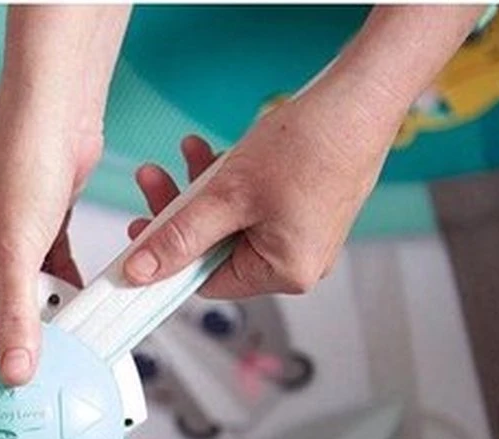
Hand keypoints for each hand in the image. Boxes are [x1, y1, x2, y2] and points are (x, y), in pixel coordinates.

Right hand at [0, 109, 98, 385]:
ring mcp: (12, 246)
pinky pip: (53, 276)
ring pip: (24, 300)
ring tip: (60, 343)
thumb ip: (15, 317)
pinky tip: (83, 305)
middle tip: (26, 373)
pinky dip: (68, 290)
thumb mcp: (14, 255)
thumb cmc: (17, 166)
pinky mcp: (44, 233)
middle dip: (6, 342)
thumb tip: (14, 371)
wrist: (56, 114)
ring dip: (43, 316)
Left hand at [124, 83, 398, 298]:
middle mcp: (298, 262)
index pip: (206, 281)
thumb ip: (179, 237)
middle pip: (215, 249)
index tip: (138, 234)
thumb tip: (140, 271)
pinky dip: (228, 182)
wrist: (360, 97)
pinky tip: (212, 152)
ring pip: (230, 222)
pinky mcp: (304, 208)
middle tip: (152, 182)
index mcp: (284, 272)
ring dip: (200, 189)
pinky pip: (251, 205)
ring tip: (185, 153)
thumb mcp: (227, 195)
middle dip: (180, 211)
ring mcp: (303, 235)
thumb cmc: (310, 145)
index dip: (167, 257)